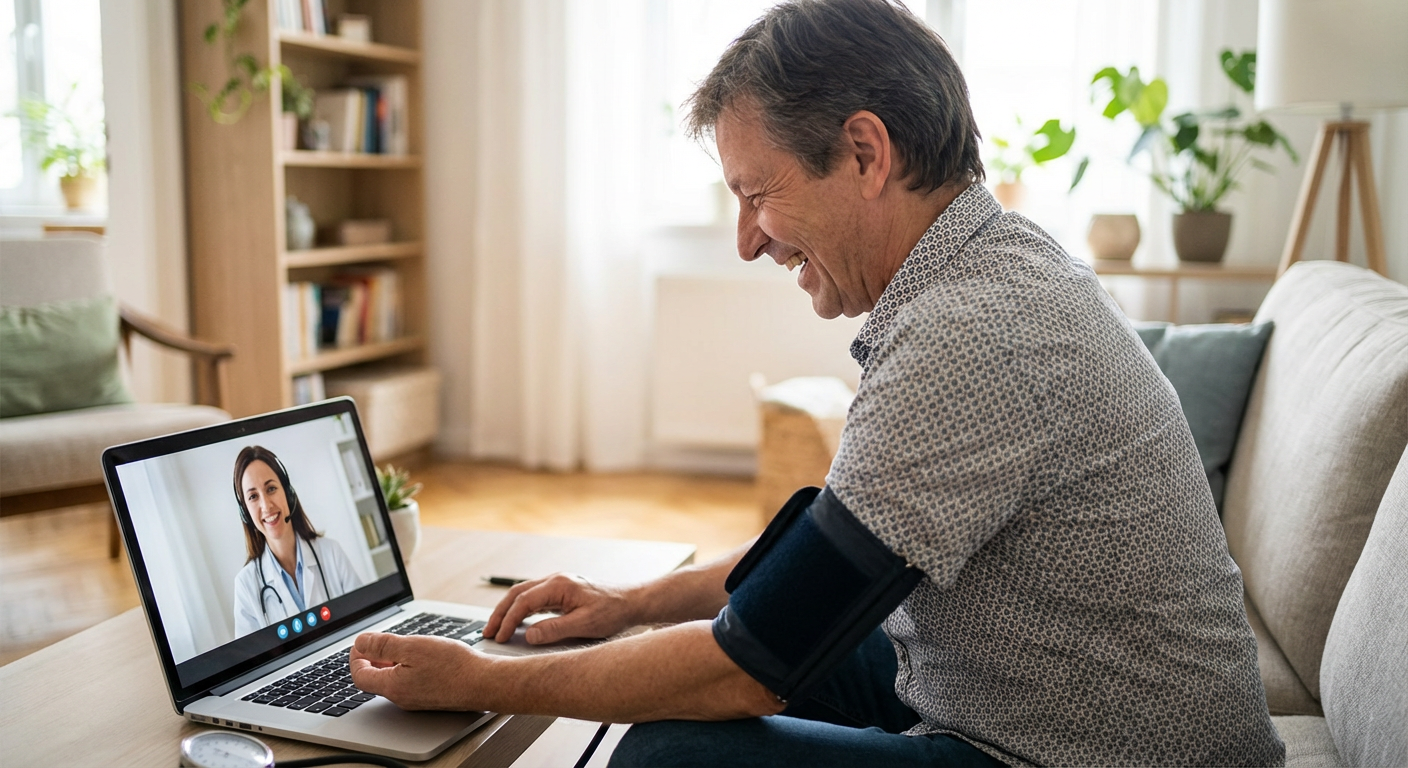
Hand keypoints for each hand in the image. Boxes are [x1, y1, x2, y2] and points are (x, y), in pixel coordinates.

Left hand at [349, 632, 487, 710]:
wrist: (484, 683)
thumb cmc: (453, 666)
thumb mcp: (413, 647)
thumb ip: (383, 645)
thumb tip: (360, 643)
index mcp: (392, 686)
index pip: (359, 675)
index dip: (356, 657)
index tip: (362, 642)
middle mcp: (401, 697)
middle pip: (374, 679)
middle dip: (372, 658)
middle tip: (377, 641)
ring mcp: (416, 700)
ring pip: (392, 680)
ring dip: (390, 662)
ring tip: (399, 645)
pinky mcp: (430, 697)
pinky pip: (408, 682)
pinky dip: (406, 667)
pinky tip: (420, 656)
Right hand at [484, 573, 636, 644]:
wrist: (632, 602)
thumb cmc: (613, 611)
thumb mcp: (585, 624)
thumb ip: (555, 629)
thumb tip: (530, 635)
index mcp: (559, 585)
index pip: (524, 601)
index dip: (509, 620)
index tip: (500, 637)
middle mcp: (555, 581)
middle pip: (517, 594)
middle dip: (500, 613)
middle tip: (488, 632)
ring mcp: (558, 585)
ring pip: (523, 595)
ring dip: (508, 611)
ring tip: (497, 629)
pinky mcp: (561, 593)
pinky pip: (534, 599)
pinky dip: (521, 611)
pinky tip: (517, 624)